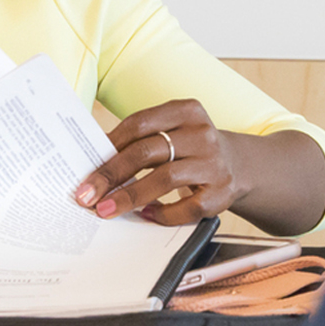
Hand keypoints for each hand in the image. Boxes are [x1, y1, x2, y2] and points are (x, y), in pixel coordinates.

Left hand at [74, 99, 243, 224]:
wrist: (239, 164)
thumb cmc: (188, 146)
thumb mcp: (169, 131)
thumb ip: (139, 140)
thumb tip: (94, 161)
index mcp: (184, 110)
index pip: (138, 124)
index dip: (109, 145)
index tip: (85, 166)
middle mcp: (201, 133)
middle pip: (147, 151)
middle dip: (112, 174)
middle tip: (88, 194)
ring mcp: (214, 163)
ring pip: (165, 178)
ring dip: (131, 196)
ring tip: (107, 209)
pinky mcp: (223, 192)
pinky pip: (188, 207)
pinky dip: (164, 213)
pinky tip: (146, 215)